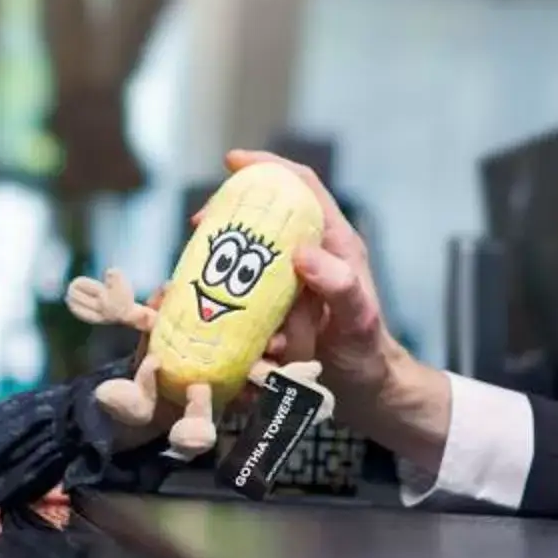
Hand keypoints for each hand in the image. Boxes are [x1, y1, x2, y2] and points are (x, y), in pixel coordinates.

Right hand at [219, 149, 450, 466]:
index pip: (303, 188)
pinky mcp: (276, 309)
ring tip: (190, 273)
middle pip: (266, 216)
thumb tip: (301, 254)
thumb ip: (339, 285)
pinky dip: (220, 299)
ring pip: (248, 256)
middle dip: (229, 215)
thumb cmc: (366, 353)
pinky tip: (202, 310)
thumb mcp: (357, 319)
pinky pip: (242, 294)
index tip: (233, 162)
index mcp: (334, 244)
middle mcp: (310, 257)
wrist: (365, 394)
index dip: (270, 168)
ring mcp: (291, 283)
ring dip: (217, 260)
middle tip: (199, 225)